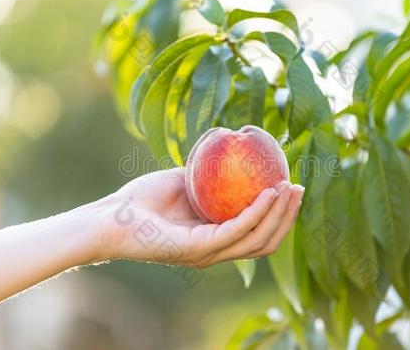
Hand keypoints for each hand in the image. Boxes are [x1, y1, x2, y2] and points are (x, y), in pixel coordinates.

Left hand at [98, 168, 304, 267]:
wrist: (111, 216)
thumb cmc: (142, 199)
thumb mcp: (185, 181)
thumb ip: (210, 177)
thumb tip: (235, 155)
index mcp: (215, 238)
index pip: (257, 233)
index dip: (279, 214)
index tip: (290, 185)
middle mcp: (216, 250)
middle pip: (265, 240)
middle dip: (288, 215)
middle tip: (299, 186)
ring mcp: (208, 253)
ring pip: (257, 239)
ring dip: (280, 214)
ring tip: (291, 187)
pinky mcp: (198, 249)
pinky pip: (237, 230)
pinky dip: (257, 212)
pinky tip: (269, 192)